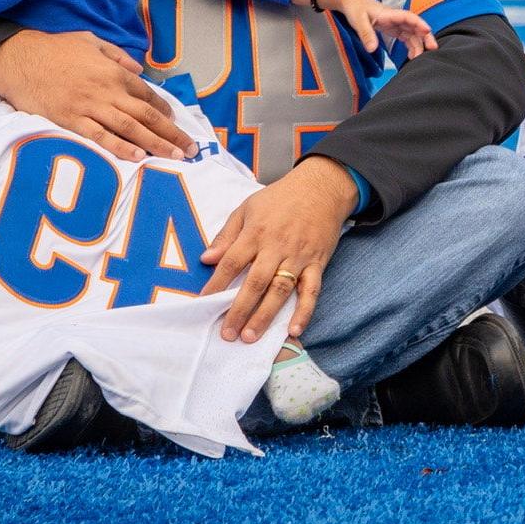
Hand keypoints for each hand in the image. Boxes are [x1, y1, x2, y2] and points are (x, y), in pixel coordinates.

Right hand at [0, 29, 190, 160]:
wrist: (19, 59)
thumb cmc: (55, 49)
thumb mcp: (91, 41)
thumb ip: (117, 55)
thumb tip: (139, 70)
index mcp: (113, 71)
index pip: (147, 94)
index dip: (164, 109)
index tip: (175, 122)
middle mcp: (106, 91)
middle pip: (146, 115)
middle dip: (170, 133)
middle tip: (189, 148)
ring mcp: (89, 107)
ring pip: (129, 129)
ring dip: (154, 144)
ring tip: (174, 157)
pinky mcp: (70, 121)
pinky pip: (99, 138)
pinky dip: (119, 148)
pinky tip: (137, 158)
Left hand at [200, 155, 354, 344]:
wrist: (321, 187)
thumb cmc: (280, 198)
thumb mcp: (247, 208)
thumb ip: (226, 235)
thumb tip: (206, 259)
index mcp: (256, 232)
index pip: (231, 262)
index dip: (216, 284)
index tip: (203, 303)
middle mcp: (276, 246)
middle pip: (255, 282)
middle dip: (239, 310)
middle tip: (228, 334)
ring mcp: (299, 256)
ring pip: (280, 290)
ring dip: (266, 315)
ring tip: (251, 336)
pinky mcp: (317, 263)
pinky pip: (312, 290)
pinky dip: (304, 311)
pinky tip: (294, 330)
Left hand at [315, 0, 436, 56]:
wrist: (351, 0)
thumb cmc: (355, 7)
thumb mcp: (358, 21)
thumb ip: (366, 34)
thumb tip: (372, 49)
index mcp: (389, 14)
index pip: (408, 17)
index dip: (419, 23)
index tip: (427, 31)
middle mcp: (396, 18)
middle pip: (415, 26)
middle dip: (425, 36)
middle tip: (432, 49)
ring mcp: (395, 23)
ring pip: (412, 33)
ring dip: (418, 44)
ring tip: (419, 58)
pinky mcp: (392, 28)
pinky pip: (406, 37)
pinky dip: (411, 45)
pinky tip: (411, 55)